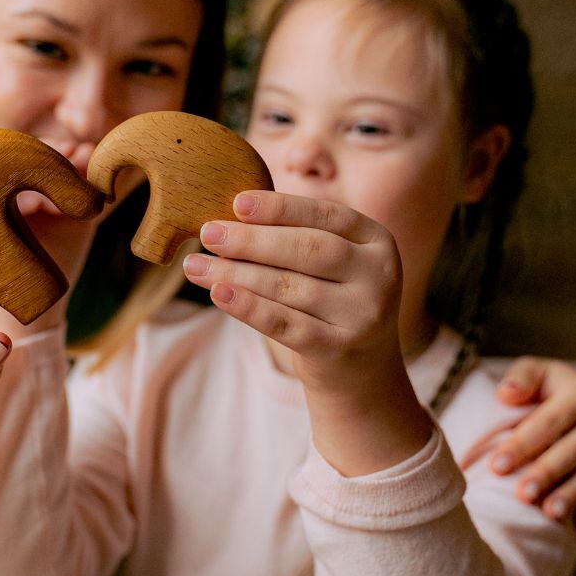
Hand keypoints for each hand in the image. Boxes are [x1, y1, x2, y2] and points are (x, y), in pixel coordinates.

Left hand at [184, 189, 431, 475]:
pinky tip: (219, 294)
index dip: (280, 208)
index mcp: (377, 241)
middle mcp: (379, 274)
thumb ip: (295, 239)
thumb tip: (229, 219)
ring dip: (237, 274)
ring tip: (196, 266)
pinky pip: (286, 324)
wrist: (361, 372)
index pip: (326, 215)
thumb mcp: (330, 267)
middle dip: (252, 241)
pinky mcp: (341, 348)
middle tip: (208, 234)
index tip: (237, 203)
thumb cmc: (330, 303)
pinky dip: (249, 308)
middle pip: (308, 249)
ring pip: (290, 287)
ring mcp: (363, 314)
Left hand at [490, 356, 575, 529]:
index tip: (497, 465)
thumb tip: (506, 393)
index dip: (523, 444)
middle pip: (573, 449)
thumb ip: (520, 378)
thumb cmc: (542, 387)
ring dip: (572, 494)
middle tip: (522, 494)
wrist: (572, 398)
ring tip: (549, 514)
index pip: (550, 421)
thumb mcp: (532, 371)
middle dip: (547, 473)